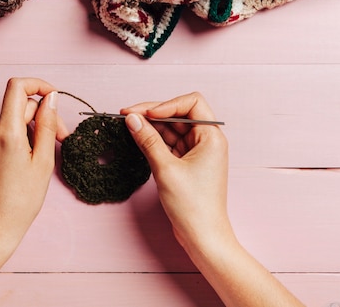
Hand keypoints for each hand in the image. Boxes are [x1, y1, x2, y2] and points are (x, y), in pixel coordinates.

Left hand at [0, 77, 64, 249]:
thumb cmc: (22, 200)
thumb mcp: (43, 161)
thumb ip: (47, 124)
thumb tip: (50, 98)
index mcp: (6, 132)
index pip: (17, 87)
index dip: (38, 85)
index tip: (53, 97)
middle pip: (19, 107)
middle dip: (41, 116)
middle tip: (60, 138)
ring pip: (10, 121)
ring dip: (28, 129)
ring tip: (40, 155)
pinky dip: (14, 138)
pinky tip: (23, 161)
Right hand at [120, 92, 230, 248]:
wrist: (202, 236)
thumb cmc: (193, 206)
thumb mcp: (166, 169)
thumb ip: (148, 140)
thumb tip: (133, 119)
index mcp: (211, 137)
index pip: (191, 103)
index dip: (167, 104)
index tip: (146, 114)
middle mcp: (207, 141)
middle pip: (178, 114)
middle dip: (153, 113)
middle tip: (127, 116)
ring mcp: (196, 152)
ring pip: (172, 129)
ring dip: (151, 126)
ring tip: (128, 126)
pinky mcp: (187, 163)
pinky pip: (169, 143)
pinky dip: (154, 140)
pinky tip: (138, 138)